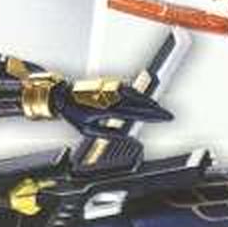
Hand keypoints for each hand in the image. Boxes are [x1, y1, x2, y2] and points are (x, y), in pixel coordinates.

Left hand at [48, 78, 172, 137]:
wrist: (60, 95)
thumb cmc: (72, 113)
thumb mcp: (88, 130)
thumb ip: (110, 135)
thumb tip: (128, 141)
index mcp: (108, 109)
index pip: (136, 112)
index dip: (152, 115)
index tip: (164, 117)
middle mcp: (110, 96)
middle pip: (139, 102)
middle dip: (155, 109)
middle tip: (168, 115)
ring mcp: (108, 89)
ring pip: (134, 93)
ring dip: (147, 100)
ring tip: (157, 108)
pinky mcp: (106, 85)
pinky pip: (126, 88)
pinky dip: (136, 93)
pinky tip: (142, 98)